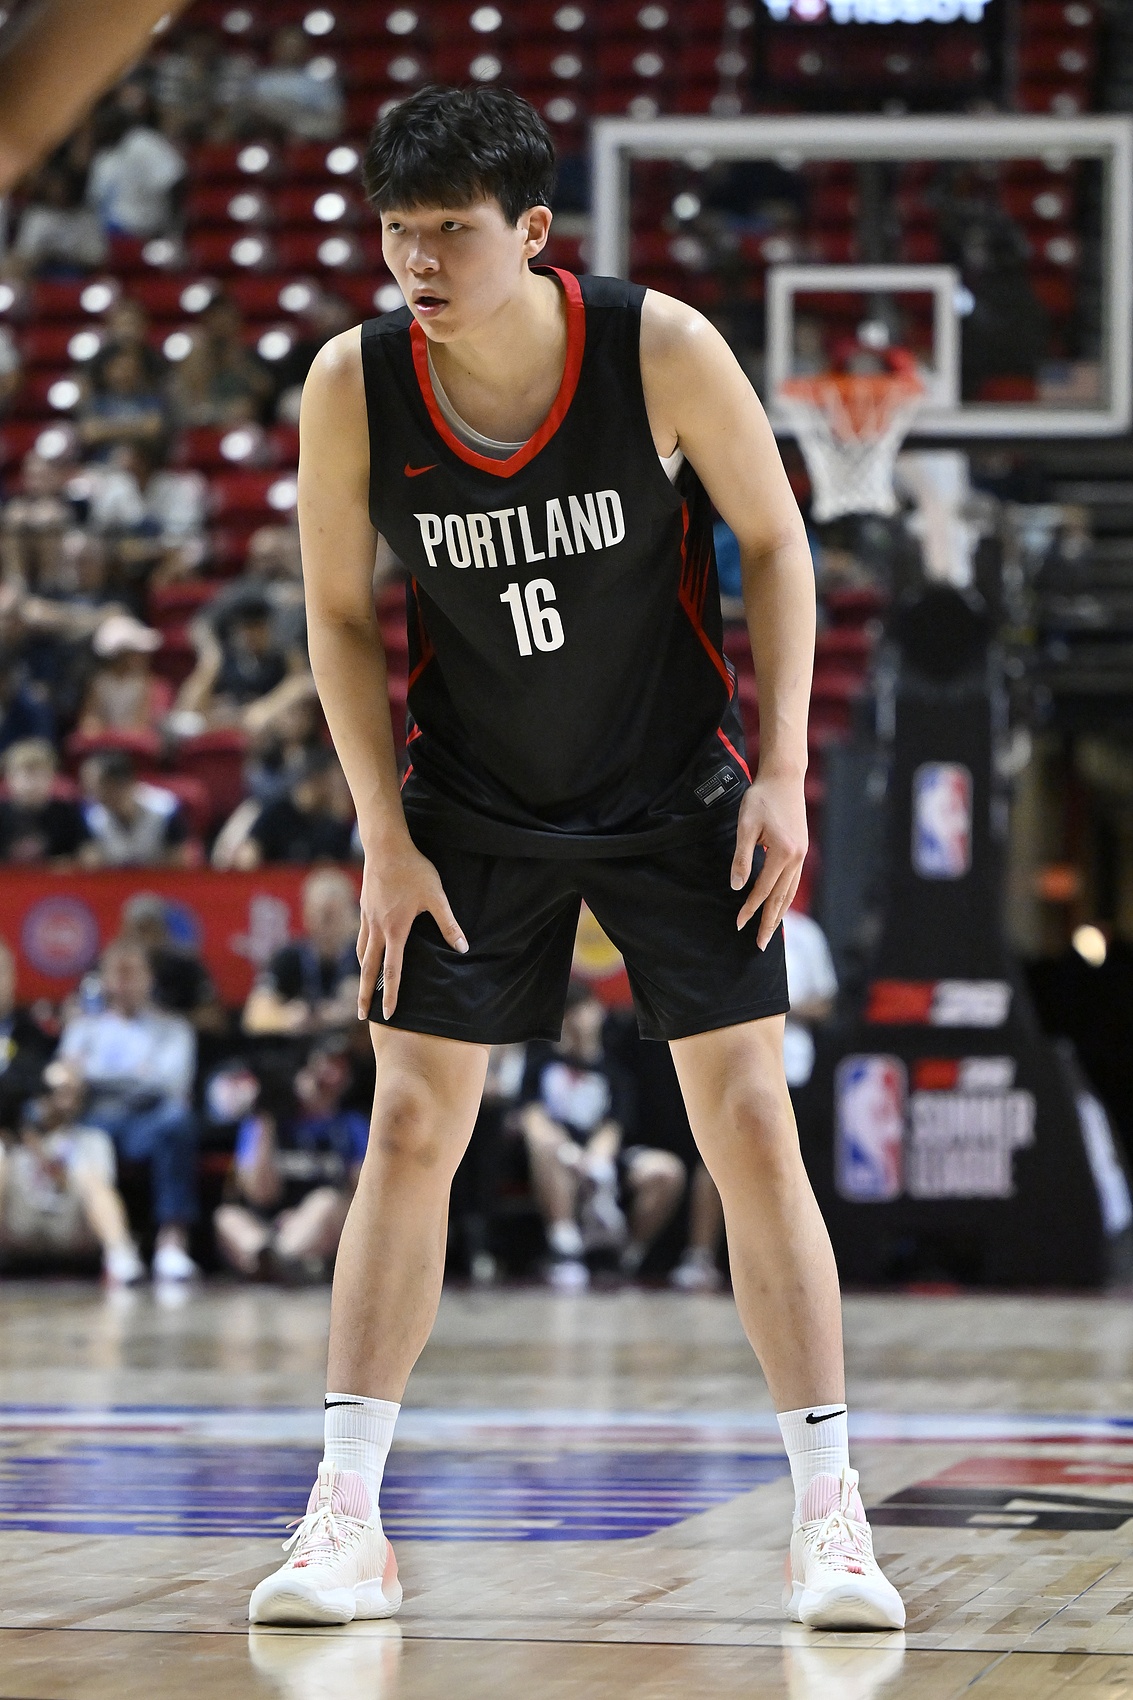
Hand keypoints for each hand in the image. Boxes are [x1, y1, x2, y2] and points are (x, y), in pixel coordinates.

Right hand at [357, 836, 467, 1021]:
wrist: (386, 846)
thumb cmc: (414, 870)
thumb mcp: (436, 897)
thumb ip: (448, 924)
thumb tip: (463, 947)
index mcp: (396, 930)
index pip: (393, 971)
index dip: (391, 994)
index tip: (388, 1014)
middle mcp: (377, 928)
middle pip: (369, 969)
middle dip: (365, 994)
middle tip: (361, 1014)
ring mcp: (368, 918)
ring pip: (362, 952)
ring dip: (362, 973)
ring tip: (363, 987)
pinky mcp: (364, 907)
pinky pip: (361, 936)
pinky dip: (361, 950)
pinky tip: (364, 951)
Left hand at [730, 770, 807, 948]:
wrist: (784, 778)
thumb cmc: (761, 799)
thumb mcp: (745, 826)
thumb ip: (741, 858)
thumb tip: (737, 886)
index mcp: (783, 853)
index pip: (763, 890)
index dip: (750, 909)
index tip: (738, 924)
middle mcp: (797, 858)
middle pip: (781, 898)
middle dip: (769, 922)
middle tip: (760, 945)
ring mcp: (802, 855)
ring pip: (790, 892)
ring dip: (780, 914)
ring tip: (770, 932)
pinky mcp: (801, 851)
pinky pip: (793, 882)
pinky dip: (786, 897)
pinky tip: (780, 906)